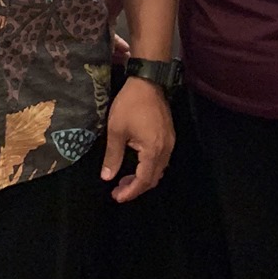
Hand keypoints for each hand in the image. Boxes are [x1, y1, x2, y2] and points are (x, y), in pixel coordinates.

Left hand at [103, 75, 173, 201]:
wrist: (148, 81)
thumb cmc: (130, 105)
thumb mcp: (116, 130)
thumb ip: (113, 156)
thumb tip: (107, 177)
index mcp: (153, 150)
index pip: (144, 180)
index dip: (130, 191)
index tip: (116, 197)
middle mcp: (166, 149)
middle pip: (153, 178)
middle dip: (136, 187)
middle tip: (118, 190)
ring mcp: (170, 142)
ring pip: (159, 170)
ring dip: (143, 178)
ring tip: (125, 179)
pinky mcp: (169, 136)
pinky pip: (161, 160)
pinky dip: (149, 167)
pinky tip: (136, 164)